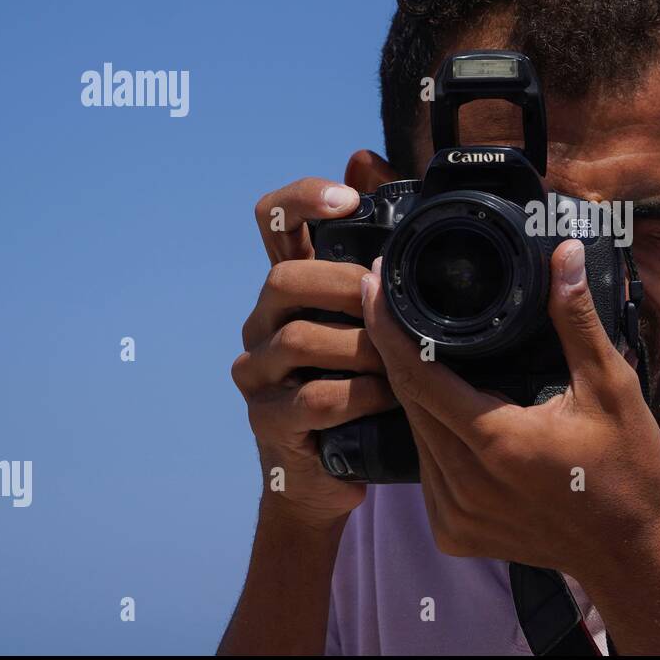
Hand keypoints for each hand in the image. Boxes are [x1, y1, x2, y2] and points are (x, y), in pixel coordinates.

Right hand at [230, 155, 399, 529]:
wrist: (330, 476)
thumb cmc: (363, 388)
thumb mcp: (381, 327)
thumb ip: (388, 269)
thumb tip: (392, 182)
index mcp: (292, 289)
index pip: (272, 221)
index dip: (302, 199)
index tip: (349, 200)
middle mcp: (264, 322)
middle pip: (284, 278)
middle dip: (344, 285)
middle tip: (388, 302)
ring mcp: (259, 372)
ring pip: (301, 340)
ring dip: (362, 348)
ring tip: (401, 359)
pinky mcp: (268, 420)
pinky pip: (314, 398)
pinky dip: (362, 396)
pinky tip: (390, 398)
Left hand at [359, 238, 659, 580]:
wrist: (628, 554)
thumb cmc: (625, 469)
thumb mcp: (610, 387)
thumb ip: (577, 320)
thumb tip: (563, 254)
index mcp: (496, 441)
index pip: (417, 374)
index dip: (388, 325)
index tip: (376, 282)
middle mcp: (464, 483)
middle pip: (408, 401)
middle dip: (393, 348)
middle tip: (390, 298)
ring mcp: (453, 514)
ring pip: (413, 436)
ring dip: (410, 392)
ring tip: (413, 345)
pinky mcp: (453, 533)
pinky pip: (425, 471)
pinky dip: (428, 435)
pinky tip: (442, 408)